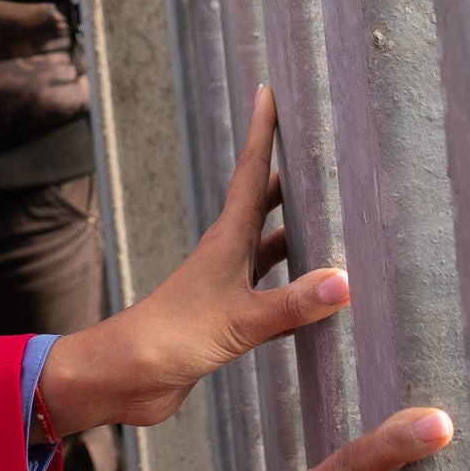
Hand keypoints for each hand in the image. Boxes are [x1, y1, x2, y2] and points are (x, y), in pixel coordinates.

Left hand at [40, 86, 347, 431]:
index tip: (270, 93)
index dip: (262, 133)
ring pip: (271, 252)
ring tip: (335, 223)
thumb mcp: (238, 320)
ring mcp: (226, 288)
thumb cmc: (170, 338)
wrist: (125, 377)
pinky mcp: (228, 321)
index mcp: (226, 241)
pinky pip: (272, 298)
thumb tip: (344, 281)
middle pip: (265, 207)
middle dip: (292, 179)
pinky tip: (318, 302)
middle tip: (321, 153)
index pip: (250, 174)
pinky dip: (296, 295)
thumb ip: (291, 304)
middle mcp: (227, 257)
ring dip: (299, 238)